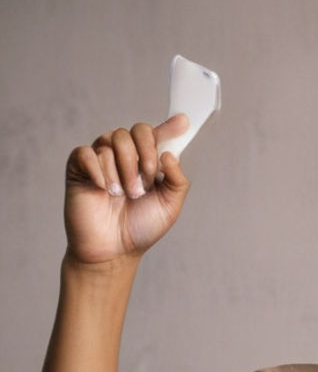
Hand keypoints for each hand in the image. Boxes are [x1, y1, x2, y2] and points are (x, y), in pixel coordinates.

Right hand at [64, 115, 189, 264]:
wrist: (114, 250)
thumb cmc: (141, 228)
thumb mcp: (170, 206)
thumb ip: (177, 180)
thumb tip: (170, 154)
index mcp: (147, 162)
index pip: (156, 136)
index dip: (169, 127)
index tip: (184, 121)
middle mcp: (125, 156)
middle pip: (134, 131)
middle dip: (144, 155)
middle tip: (145, 183)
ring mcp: (101, 160)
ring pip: (112, 140)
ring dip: (123, 170)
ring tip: (123, 195)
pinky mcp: (79, 167)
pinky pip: (87, 152)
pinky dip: (99, 171)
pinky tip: (103, 189)